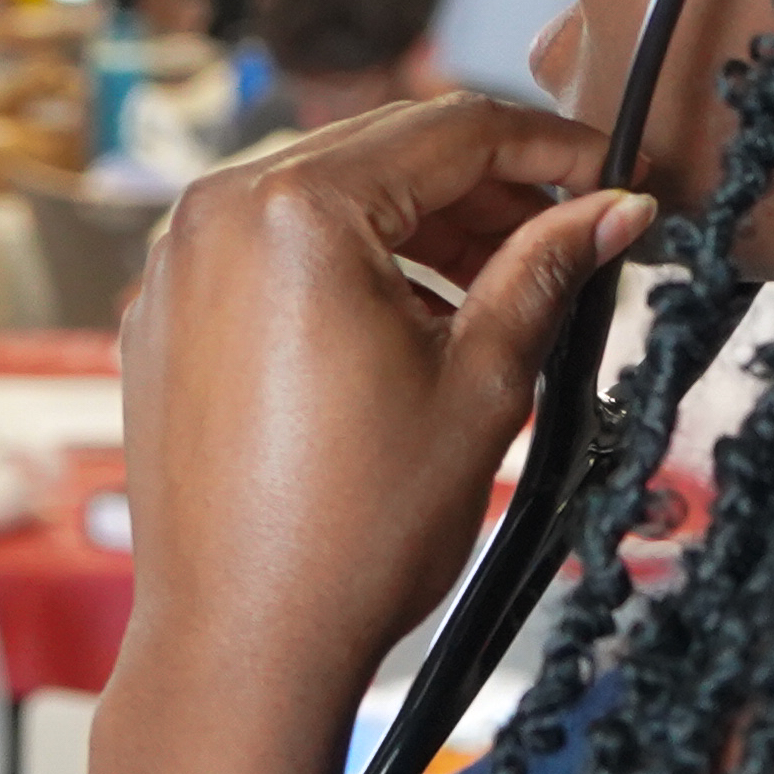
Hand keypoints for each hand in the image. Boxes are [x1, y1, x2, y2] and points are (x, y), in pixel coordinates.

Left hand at [112, 92, 642, 734]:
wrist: (242, 644)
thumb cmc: (358, 531)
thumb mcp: (481, 385)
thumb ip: (545, 272)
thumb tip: (612, 209)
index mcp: (296, 209)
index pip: (451, 129)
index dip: (549, 148)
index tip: (610, 180)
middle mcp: (216, 212)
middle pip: (382, 153)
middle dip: (485, 188)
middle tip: (571, 235)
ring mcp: (176, 264)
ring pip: (324, 200)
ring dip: (418, 229)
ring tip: (500, 292)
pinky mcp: (161, 317)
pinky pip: (267, 254)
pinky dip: (344, 267)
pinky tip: (409, 326)